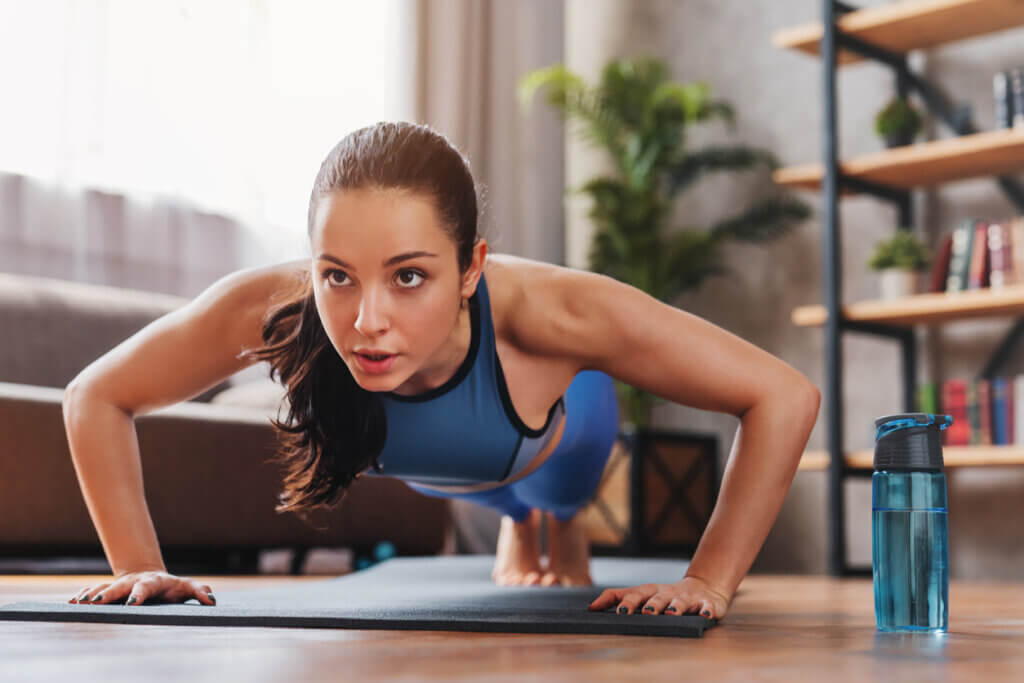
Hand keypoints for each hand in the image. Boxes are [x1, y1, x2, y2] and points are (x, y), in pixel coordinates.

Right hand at [68, 569, 216, 606]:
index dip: (139, 593)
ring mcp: (119, 584)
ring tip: (79, 604)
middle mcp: (133, 582)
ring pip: (102, 588)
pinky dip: (81, 596)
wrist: (151, 577)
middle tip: (96, 603)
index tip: (132, 602)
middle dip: (107, 594)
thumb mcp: (186, 588)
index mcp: (153, 582)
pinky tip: (70, 604)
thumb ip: (198, 591)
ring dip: (91, 595)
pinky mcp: (108, 590)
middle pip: (119, 587)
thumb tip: (211, 600)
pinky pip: (92, 591)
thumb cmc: (171, 588)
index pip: (146, 586)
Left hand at [588, 575, 730, 619]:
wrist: (703, 588)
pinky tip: (705, 615)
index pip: (636, 594)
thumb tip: (591, 607)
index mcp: (651, 591)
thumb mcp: (641, 594)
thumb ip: (616, 597)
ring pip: (680, 602)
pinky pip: (707, 607)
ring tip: (672, 613)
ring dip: (676, 606)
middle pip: (658, 597)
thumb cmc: (665, 595)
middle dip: (652, 605)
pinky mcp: (706, 604)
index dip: (628, 602)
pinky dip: (707, 610)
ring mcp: (687, 598)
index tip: (620, 612)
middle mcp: (667, 593)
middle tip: (647, 613)